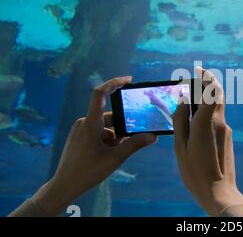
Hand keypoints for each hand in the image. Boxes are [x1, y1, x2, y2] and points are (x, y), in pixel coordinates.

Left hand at [32, 76, 157, 215]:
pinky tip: (108, 156)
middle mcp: (84, 123)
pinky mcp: (80, 138)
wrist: (64, 186)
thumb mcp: (115, 158)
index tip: (128, 80)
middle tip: (130, 141)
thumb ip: (135, 145)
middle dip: (122, 129)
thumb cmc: (87, 172)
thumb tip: (152, 136)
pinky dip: (108, 141)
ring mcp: (81, 131)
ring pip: (105, 128)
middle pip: (110, 118)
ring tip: (115, 155)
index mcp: (90, 123)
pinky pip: (98, 133)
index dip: (114, 83)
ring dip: (115, 138)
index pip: (100, 94)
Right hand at [172, 68, 242, 215]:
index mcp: (208, 123)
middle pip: (217, 95)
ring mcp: (226, 130)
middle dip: (207, 84)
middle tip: (194, 80)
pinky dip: (207, 112)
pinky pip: (216, 118)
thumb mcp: (180, 147)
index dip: (206, 77)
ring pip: (217, 106)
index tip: (197, 70)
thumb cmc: (195, 172)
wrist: (219, 192)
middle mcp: (220, 123)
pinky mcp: (227, 137)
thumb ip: (180, 121)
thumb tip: (183, 102)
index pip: (212, 91)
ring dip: (206, 99)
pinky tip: (194, 121)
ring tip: (189, 102)